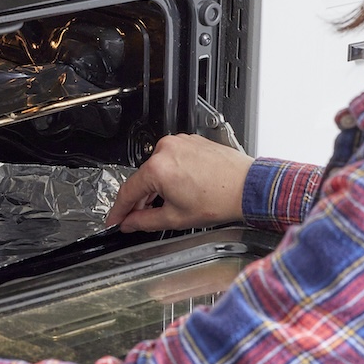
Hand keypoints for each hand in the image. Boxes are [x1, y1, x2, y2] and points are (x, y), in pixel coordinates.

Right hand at [105, 134, 252, 231]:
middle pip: (142, 178)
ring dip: (155, 186)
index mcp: (158, 168)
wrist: (249, 187)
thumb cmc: (221, 199)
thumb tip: (130, 223)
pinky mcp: (190, 141)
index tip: (115, 220)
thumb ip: (145, 221)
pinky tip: (180, 189)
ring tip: (167, 204)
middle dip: (139, 200)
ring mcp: (179, 142)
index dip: (118, 210)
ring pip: (156, 168)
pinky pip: (170, 159)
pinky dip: (169, 174)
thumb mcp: (176, 218)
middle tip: (138, 217)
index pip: (128, 191)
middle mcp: (165, 149)